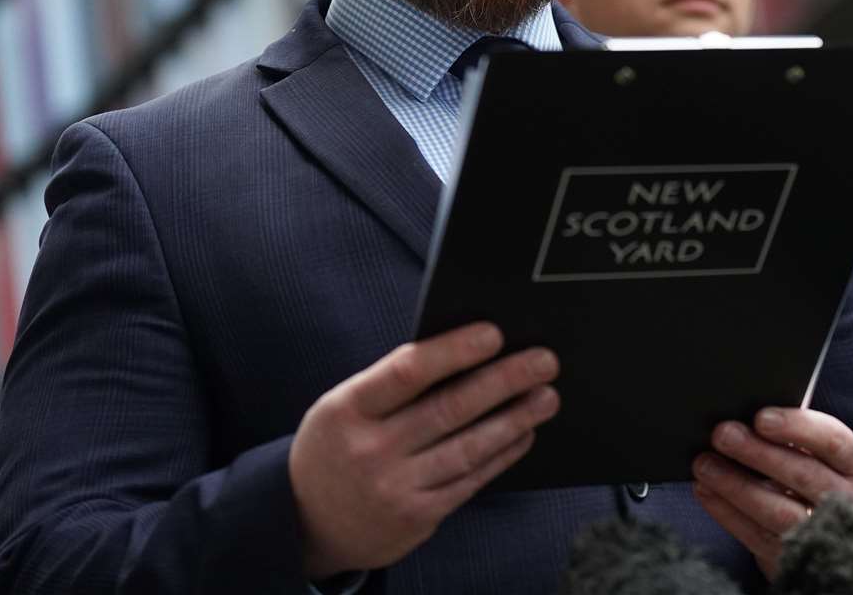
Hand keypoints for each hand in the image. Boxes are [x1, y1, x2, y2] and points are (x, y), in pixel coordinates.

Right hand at [288, 322, 559, 577]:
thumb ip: (395, 383)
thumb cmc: (339, 444)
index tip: (495, 333)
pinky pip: (469, 480)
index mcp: (348, 408)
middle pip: (449, 409)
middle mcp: (370, 450)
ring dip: (514, 419)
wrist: (305, 520)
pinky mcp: (416, 517)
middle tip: (545, 361)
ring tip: (547, 397)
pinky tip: (524, 433)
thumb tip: (467, 351)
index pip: (407, 372)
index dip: (453, 351)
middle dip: (504, 381)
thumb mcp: (346, 406)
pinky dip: (501, 455)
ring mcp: (394, 488)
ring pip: (467, 447)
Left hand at [691, 407, 852, 578]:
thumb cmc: (803, 472)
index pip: (833, 440)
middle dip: (758, 453)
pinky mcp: (792, 557)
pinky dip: (726, 511)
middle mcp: (842, 498)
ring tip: (704, 464)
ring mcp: (819, 532)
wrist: (813, 531)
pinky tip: (705, 489)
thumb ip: (787, 432)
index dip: (798, 427)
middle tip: (722, 434)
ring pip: (779, 511)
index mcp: (850, 463)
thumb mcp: (809, 450)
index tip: (761, 417)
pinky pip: (756, 535)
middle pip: (803, 474)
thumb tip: (742, 415)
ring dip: (736, 485)